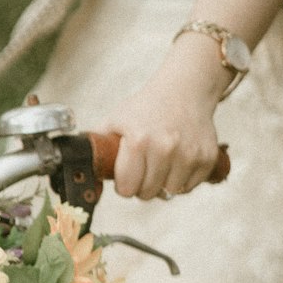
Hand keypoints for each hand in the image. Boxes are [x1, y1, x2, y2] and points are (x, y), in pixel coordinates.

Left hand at [99, 41, 226, 200]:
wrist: (185, 88)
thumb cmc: (145, 108)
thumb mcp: (114, 121)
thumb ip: (97, 148)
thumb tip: (76, 171)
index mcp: (139, 140)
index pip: (127, 189)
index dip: (124, 184)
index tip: (127, 172)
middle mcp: (165, 147)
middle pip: (147, 194)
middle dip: (142, 185)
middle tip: (145, 166)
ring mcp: (188, 153)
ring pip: (169, 193)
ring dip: (163, 184)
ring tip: (161, 162)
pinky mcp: (207, 157)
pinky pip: (188, 187)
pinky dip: (183, 180)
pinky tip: (178, 161)